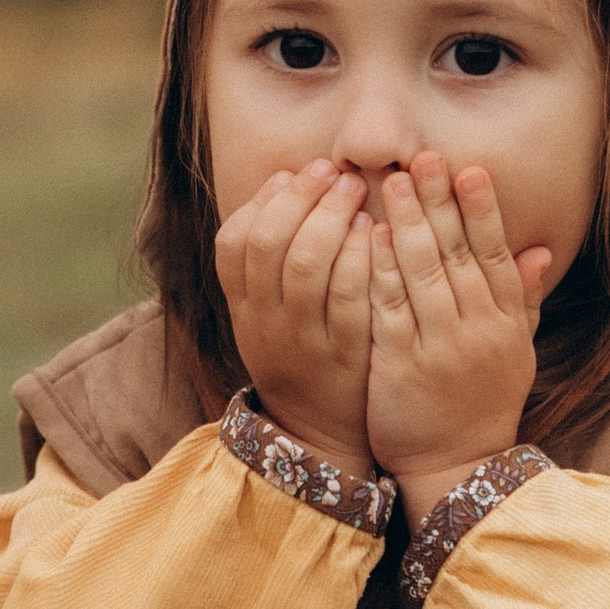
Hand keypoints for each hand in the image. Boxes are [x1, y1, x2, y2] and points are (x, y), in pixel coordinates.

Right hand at [215, 157, 375, 467]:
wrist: (322, 437)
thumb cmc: (303, 358)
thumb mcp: (268, 315)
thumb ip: (271, 260)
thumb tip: (287, 183)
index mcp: (244, 309)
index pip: (233, 242)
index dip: (262, 201)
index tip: (293, 173)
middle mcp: (265, 322)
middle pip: (269, 244)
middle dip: (301, 197)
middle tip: (333, 171)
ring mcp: (302, 340)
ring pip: (304, 264)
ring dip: (330, 217)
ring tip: (356, 190)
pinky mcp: (343, 355)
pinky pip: (346, 296)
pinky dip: (358, 256)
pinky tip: (375, 231)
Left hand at [363, 152, 552, 522]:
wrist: (456, 467)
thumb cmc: (482, 403)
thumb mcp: (515, 352)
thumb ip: (521, 299)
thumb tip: (540, 248)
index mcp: (506, 323)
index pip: (496, 255)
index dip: (483, 210)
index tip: (469, 169)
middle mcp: (478, 331)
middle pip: (459, 254)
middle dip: (440, 202)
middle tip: (422, 157)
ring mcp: (440, 348)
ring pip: (424, 274)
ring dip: (408, 223)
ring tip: (393, 183)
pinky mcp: (402, 366)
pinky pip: (390, 308)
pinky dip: (380, 269)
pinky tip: (368, 236)